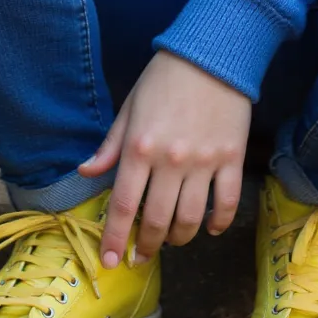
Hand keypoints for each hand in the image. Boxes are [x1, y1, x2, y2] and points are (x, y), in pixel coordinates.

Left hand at [78, 50, 250, 265]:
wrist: (212, 54)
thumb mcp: (129, 108)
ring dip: (178, 239)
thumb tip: (86, 171)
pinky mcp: (231, 158)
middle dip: (146, 246)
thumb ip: (110, 145)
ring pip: (190, 219)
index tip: (111, 263)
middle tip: (141, 256)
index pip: (124, 206)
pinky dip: (218, 223)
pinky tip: (209, 229)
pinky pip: (227, 203)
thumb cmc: (164, 79)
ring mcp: (204, 162)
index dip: (115, 239)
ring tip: (171, 241)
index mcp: (140, 148)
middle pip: (156, 220)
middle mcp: (171, 161)